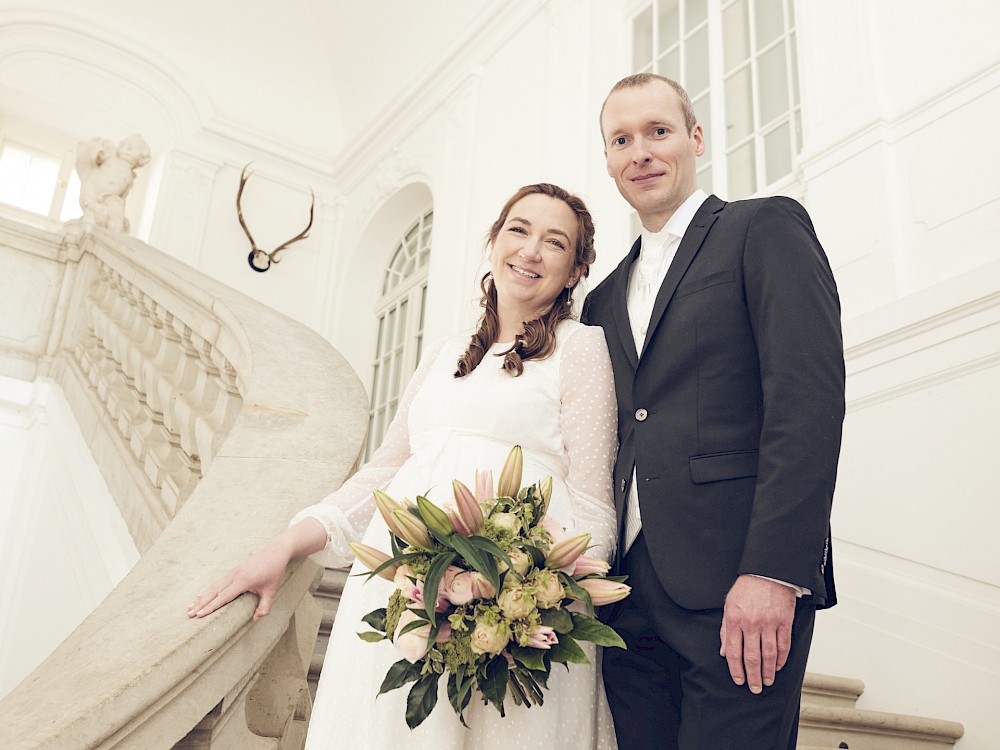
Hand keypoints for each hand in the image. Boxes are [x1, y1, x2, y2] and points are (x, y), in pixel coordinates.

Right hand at [188, 541, 291, 621]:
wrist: (276, 551)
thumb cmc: (274, 571)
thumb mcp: (272, 590)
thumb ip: (264, 606)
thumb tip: (254, 619)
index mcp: (243, 581)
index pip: (223, 597)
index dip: (210, 607)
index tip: (199, 615)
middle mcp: (234, 576)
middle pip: (214, 592)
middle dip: (201, 603)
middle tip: (189, 614)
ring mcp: (233, 572)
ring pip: (214, 586)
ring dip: (202, 597)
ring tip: (190, 606)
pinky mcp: (234, 570)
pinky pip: (218, 582)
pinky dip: (208, 589)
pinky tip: (202, 595)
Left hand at [719, 575, 794, 693]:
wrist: (767, 571)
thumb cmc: (746, 588)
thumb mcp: (729, 605)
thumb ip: (726, 630)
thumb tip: (724, 652)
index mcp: (735, 619)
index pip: (734, 651)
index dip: (736, 669)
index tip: (739, 680)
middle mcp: (751, 623)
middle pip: (752, 657)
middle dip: (753, 676)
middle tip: (754, 688)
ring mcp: (769, 623)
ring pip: (769, 655)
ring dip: (768, 671)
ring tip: (767, 681)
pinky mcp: (784, 621)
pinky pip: (783, 645)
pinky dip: (781, 659)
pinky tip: (778, 666)